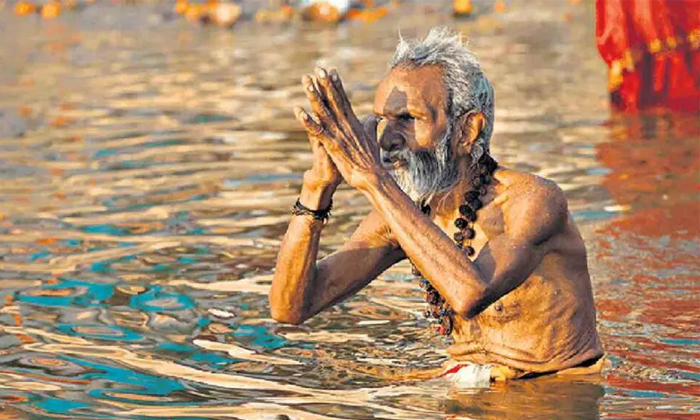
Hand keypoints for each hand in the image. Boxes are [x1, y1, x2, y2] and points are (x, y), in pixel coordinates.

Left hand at [294, 67, 381, 190]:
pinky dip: (308, 121)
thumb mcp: (372, 138)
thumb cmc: (372, 159)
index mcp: (354, 122)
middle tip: (317, 68)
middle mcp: (346, 124)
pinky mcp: (332, 145)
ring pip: (323, 111)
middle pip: (333, 100)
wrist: (372, 176)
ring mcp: (338, 134)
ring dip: (314, 96)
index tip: (331, 71)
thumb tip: (375, 116)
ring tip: (306, 82)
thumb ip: (371, 125)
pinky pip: (317, 131)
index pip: (344, 99)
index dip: (337, 85)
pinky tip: (299, 112)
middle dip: (325, 84)